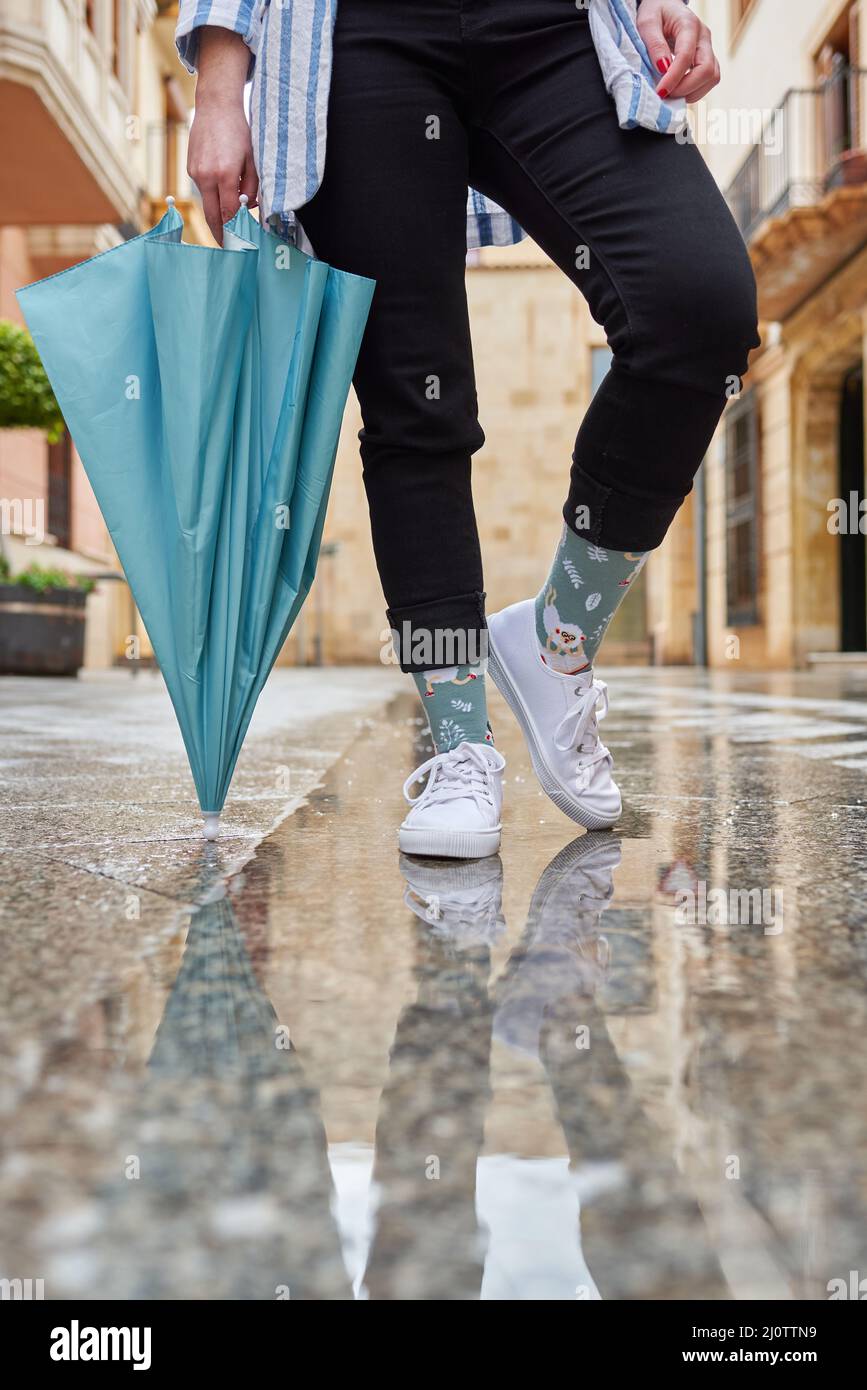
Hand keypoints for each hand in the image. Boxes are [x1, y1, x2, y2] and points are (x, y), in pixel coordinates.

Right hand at [186, 28, 257, 244]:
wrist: (215, 106)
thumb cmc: (239, 131)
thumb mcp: (253, 160)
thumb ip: (252, 187)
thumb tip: (249, 208)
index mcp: (225, 174)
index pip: (229, 213)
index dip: (235, 231)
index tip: (240, 244)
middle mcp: (206, 176)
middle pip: (212, 215)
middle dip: (220, 234)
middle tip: (227, 248)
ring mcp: (196, 172)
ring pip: (207, 203)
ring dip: (217, 215)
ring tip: (228, 227)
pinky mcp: (191, 168)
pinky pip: (203, 190)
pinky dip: (213, 197)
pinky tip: (222, 195)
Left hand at [637, 0, 720, 102]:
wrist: (665, 5)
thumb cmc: (655, 11)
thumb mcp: (647, 22)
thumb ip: (655, 44)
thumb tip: (663, 68)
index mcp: (689, 24)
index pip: (686, 56)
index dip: (673, 78)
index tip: (660, 92)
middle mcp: (704, 37)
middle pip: (707, 70)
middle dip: (686, 88)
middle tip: (665, 95)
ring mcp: (708, 48)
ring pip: (712, 77)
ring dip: (692, 92)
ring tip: (671, 94)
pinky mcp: (707, 57)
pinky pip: (709, 79)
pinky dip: (695, 90)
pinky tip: (678, 90)